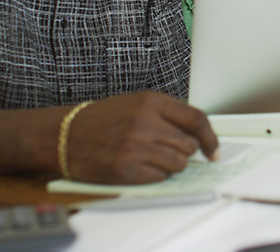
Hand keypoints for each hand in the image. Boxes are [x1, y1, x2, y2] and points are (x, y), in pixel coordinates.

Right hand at [64, 92, 218, 183]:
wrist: (66, 135)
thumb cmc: (102, 120)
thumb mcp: (136, 104)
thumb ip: (166, 114)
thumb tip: (198, 133)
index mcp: (151, 101)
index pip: (196, 119)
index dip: (210, 138)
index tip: (213, 151)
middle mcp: (146, 122)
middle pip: (189, 145)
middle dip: (183, 151)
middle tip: (164, 149)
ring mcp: (136, 146)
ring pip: (178, 164)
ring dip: (170, 165)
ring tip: (149, 157)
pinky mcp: (126, 168)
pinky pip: (160, 177)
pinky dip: (154, 175)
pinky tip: (138, 166)